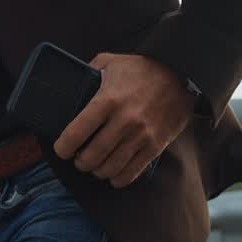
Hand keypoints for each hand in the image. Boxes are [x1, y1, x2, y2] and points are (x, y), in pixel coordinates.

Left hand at [52, 52, 196, 187]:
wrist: (180, 74)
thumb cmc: (141, 69)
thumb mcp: (111, 61)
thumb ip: (89, 71)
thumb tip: (72, 84)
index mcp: (108, 100)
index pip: (77, 132)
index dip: (63, 147)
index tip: (61, 150)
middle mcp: (124, 120)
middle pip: (92, 156)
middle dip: (80, 162)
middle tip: (79, 159)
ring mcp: (141, 135)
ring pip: (110, 168)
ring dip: (97, 172)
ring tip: (95, 166)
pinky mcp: (155, 146)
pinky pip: (131, 172)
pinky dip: (118, 179)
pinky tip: (113, 175)